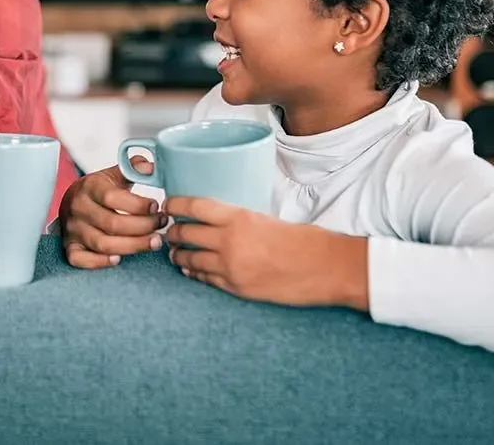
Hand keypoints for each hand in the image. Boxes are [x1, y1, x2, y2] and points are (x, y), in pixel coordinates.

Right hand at [60, 160, 165, 268]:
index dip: (138, 205)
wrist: (71, 202)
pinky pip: (81, 260)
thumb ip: (132, 169)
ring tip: (154, 242)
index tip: (156, 207)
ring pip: (102, 244)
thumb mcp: (112, 175)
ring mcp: (73, 229)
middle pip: (112, 224)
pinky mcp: (70, 247)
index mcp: (89, 187)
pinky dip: (100, 262)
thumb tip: (150, 167)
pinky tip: (119, 259)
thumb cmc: (98, 190)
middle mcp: (79, 208)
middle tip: (161, 225)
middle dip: (143, 227)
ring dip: (132, 246)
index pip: (113, 198)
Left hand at [164, 196, 369, 310]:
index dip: (175, 204)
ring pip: (190, 258)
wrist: (325, 268)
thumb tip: (217, 219)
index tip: (167, 204)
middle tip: (169, 229)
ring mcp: (230, 267)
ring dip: (179, 254)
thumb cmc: (303, 240)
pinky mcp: (236, 288)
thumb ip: (238, 219)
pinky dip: (194, 272)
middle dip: (173, 232)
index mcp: (238, 217)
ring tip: (176, 251)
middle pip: (186, 233)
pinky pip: (204, 279)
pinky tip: (191, 269)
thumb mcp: (266, 218)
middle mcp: (229, 241)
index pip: (194, 206)